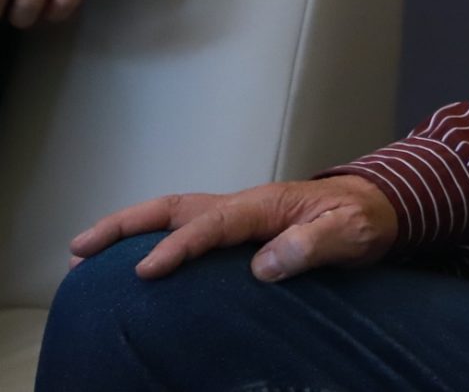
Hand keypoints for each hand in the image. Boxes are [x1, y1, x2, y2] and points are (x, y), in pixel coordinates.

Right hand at [70, 176, 399, 282]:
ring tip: (85, 254)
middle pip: (175, 208)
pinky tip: (133, 261)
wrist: (379, 205)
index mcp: (266, 205)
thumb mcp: (349, 233)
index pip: (212, 225)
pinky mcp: (240, 228)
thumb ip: (311, 246)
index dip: (178, 247)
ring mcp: (240, 214)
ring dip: (131, 229)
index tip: (145, 272)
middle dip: (126, 224)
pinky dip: (155, 237)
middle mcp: (245, 205)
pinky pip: (189, 228)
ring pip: (175, 215)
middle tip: (79, 248)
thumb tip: (263, 266)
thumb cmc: (364, 219)